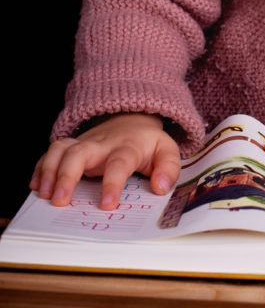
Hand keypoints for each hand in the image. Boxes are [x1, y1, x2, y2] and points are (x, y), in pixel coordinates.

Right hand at [29, 113, 180, 210]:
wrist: (131, 118)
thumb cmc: (146, 142)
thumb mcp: (166, 150)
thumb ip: (169, 168)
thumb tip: (160, 187)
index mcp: (128, 147)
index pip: (120, 162)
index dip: (113, 183)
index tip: (107, 205)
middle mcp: (102, 144)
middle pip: (80, 152)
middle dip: (67, 175)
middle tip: (60, 201)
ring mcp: (84, 143)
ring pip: (61, 148)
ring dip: (49, 170)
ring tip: (44, 195)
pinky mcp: (72, 146)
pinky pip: (51, 151)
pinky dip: (40, 167)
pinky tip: (36, 186)